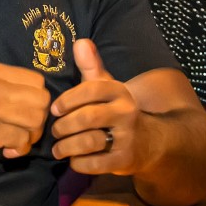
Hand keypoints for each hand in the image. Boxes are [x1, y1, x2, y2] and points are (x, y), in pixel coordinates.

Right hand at [0, 62, 50, 160]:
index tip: (26, 111)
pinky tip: (6, 150)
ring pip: (36, 120)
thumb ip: (8, 86)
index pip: (37, 81)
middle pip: (42, 100)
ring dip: (31, 136)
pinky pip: (22, 141)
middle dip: (39, 118)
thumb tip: (42, 100)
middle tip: (25, 129)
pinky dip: (19, 149)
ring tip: (16, 140)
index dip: (38, 99)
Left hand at [51, 39, 147, 174]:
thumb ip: (91, 67)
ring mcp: (128, 137)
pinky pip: (95, 163)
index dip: (68, 100)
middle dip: (64, 126)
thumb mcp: (108, 88)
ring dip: (67, 147)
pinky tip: (74, 160)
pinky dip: (78, 163)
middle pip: (87, 118)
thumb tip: (80, 42)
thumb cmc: (117, 112)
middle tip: (55, 132)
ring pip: (89, 141)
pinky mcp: (126, 160)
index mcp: (120, 92)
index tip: (55, 110)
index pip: (91, 89)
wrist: (150, 142)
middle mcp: (127, 112)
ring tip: (58, 149)